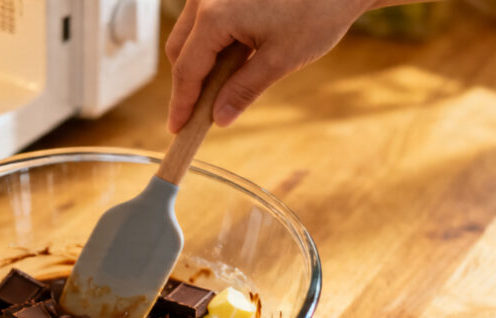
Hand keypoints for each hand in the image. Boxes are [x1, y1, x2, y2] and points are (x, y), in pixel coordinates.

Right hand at [166, 0, 395, 131]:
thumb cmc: (317, 11)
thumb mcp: (280, 60)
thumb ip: (244, 90)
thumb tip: (220, 118)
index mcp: (214, 16)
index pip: (186, 70)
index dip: (181, 103)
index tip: (177, 128)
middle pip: (179, 50)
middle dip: (187, 83)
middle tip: (198, 114)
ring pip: (188, 34)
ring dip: (199, 63)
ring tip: (221, 87)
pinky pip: (203, 20)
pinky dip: (210, 43)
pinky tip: (232, 59)